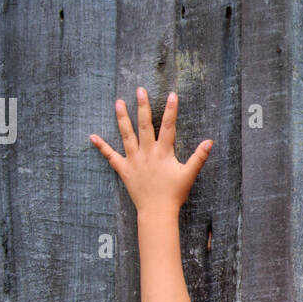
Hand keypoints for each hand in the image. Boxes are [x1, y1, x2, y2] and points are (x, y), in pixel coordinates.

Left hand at [90, 87, 212, 214]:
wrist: (157, 211)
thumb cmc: (174, 194)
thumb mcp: (189, 175)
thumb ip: (199, 157)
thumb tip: (210, 142)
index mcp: (163, 153)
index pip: (169, 127)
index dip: (171, 110)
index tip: (171, 95)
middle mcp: (147, 153)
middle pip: (145, 125)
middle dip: (143, 106)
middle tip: (140, 90)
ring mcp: (134, 160)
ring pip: (127, 135)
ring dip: (122, 118)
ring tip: (118, 102)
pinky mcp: (124, 170)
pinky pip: (111, 157)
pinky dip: (102, 147)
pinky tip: (93, 137)